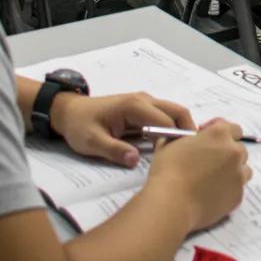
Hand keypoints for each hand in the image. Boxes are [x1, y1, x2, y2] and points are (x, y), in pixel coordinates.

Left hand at [50, 91, 194, 167]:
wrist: (70, 112)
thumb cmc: (80, 126)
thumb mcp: (92, 142)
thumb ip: (114, 150)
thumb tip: (135, 161)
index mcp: (135, 106)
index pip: (166, 121)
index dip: (177, 139)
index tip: (182, 158)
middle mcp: (145, 100)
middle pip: (177, 111)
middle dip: (187, 131)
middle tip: (190, 155)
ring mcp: (145, 102)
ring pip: (173, 113)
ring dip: (180, 130)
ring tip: (182, 153)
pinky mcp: (143, 109)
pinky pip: (164, 116)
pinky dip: (172, 129)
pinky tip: (170, 147)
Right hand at [148, 119, 250, 231]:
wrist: (171, 204)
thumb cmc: (168, 171)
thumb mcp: (171, 144)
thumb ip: (184, 138)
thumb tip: (184, 139)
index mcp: (220, 133)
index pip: (233, 129)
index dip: (222, 135)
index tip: (210, 143)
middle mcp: (234, 151)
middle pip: (239, 149)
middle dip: (227, 155)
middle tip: (210, 164)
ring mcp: (239, 174)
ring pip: (243, 169)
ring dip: (232, 172)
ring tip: (213, 181)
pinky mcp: (238, 195)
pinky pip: (238, 189)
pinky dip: (229, 190)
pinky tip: (212, 195)